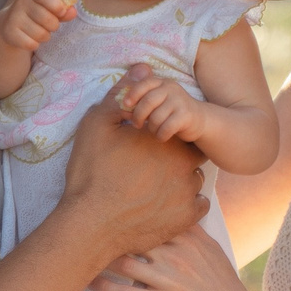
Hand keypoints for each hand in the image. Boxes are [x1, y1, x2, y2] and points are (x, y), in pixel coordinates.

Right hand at [0, 0, 74, 52]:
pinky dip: (34, 44)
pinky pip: (31, 44)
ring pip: (41, 34)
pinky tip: (30, 38)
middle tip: (49, 25)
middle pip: (48, 20)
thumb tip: (72, 12)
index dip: (57, 5)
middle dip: (54, 26)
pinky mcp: (9, 32)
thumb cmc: (36, 13)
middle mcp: (21, 3)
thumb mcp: (49, 7)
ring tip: (39, 31)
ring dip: (45, 36)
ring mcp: (13, 18)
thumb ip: (63, 9)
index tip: (61, 12)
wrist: (10, 22)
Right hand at [59, 96, 207, 255]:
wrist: (91, 224)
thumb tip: (143, 67)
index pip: (182, 128)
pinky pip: (199, 206)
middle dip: (179, 156)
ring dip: (182, 180)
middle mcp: (185, 163)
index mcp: (166, 139)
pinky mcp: (186, 218)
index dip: (169, 134)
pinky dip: (187, 205)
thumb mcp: (98, 124)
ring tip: (156, 187)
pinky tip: (166, 204)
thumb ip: (123, 95)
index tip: (153, 143)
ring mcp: (188, 193)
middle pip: (193, 154)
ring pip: (195, 179)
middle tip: (154, 166)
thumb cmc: (92, 171)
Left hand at [92, 227, 263, 290]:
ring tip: (82, 253)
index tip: (108, 208)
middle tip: (85, 227)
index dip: (127, 211)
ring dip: (100, 256)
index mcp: (190, 238)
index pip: (152, 216)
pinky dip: (102, 286)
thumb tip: (175, 216)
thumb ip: (192, 232)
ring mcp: (167, 279)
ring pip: (123, 260)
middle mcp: (177, 253)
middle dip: (108, 229)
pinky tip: (88, 282)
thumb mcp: (214, 251)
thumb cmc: (226, 289)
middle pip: (132, 234)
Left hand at [117, 64, 205, 144]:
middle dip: (138, 116)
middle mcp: (172, 89)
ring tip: (155, 130)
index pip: (144, 84)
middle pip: (147, 101)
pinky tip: (162, 136)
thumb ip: (140, 102)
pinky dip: (161, 135)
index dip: (132, 94)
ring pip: (156, 117)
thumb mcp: (156, 103)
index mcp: (162, 83)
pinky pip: (166, 128)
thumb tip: (121, 107)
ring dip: (152, 128)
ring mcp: (180, 101)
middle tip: (137, 124)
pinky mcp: (186, 115)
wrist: (200, 120)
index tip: (125, 105)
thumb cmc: (171, 112)